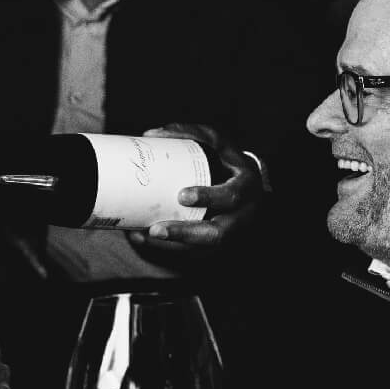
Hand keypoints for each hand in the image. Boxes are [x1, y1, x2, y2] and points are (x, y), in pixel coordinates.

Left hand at [126, 123, 264, 259]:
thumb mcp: (216, 141)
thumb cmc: (228, 160)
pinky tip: (142, 240)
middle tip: (155, 230)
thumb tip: (151, 135)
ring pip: (202, 250)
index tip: (182, 195)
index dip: (209, 197)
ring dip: (171, 247)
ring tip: (142, 237)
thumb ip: (188, 134)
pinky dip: (167, 249)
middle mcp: (242, 216)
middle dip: (185, 234)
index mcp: (246, 187)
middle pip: (217, 234)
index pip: (232, 196)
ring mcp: (230, 234)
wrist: (247, 185)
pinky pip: (193, 254)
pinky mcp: (217, 246)